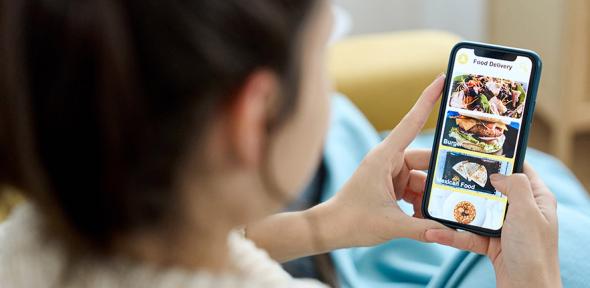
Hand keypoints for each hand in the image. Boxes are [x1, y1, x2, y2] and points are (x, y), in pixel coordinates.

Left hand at [317, 74, 448, 247]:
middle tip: (463, 186)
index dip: (428, 99)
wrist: (329, 229)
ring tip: (440, 212)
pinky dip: (422, 203)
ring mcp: (391, 172)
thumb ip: (422, 228)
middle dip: (441, 175)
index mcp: (385, 156)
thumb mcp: (391, 224)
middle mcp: (389, 160)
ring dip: (431, 195)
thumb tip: (450, 232)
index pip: (412, 122)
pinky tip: (425, 219)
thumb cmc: (351, 219)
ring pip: (423, 178)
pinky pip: (415, 189)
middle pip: (426, 159)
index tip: (442, 78)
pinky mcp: (391, 185)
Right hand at [424, 164, 560, 287]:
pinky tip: (433, 233)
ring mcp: (504, 229)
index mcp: (536, 199)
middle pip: (491, 190)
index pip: (520, 170)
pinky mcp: (491, 245)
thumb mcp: (527, 212)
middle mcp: (521, 211)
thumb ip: (515, 185)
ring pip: (475, 213)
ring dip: (453, 213)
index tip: (478, 151)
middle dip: (469, 185)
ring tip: (433, 205)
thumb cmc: (534, 253)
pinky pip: (467, 236)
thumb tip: (497, 174)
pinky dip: (450, 236)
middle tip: (448, 174)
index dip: (502, 159)